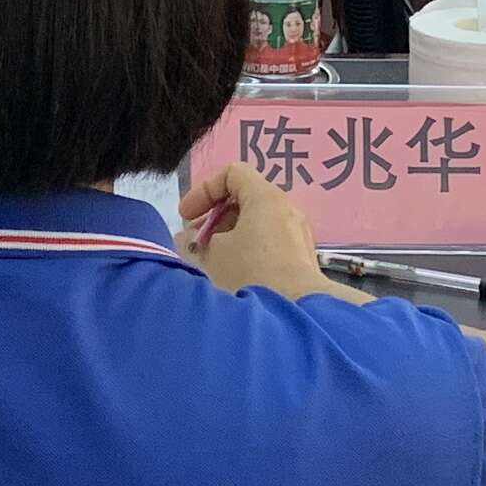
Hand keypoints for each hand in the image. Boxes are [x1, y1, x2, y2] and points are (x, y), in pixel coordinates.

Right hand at [179, 162, 329, 299]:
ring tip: (207, 262)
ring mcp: (296, 234)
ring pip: (254, 224)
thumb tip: (189, 238)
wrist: (297, 312)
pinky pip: (267, 243)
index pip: (232, 174)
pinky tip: (231, 275)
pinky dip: (244, 250)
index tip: (185, 216)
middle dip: (212, 218)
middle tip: (193, 242)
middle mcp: (286, 209)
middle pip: (243, 199)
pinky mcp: (300, 259)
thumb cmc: (252, 273)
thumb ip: (196, 241)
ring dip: (226, 237)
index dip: (203, 190)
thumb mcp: (214, 254)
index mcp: (266, 197)